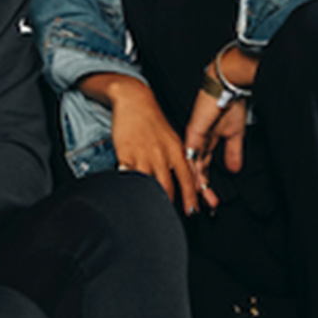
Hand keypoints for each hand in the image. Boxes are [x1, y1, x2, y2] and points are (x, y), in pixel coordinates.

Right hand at [83, 73, 205, 215]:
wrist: (135, 102)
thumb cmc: (153, 122)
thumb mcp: (173, 140)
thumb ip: (178, 161)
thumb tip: (185, 181)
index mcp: (176, 151)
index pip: (187, 179)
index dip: (190, 198)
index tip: (192, 211)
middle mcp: (162, 155)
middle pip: (167, 187)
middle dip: (168, 204)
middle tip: (168, 215)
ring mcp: (143, 155)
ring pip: (148, 184)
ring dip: (149, 198)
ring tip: (148, 208)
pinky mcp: (126, 154)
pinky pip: (128, 176)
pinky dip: (129, 186)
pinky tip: (129, 194)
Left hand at [180, 46, 256, 206]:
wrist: (227, 85)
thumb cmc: (230, 103)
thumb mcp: (235, 134)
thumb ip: (233, 152)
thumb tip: (235, 170)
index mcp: (204, 143)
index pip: (202, 170)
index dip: (205, 187)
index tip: (211, 204)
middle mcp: (196, 144)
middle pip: (194, 173)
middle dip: (199, 194)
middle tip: (202, 211)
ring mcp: (193, 140)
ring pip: (190, 169)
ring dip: (195, 188)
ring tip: (199, 204)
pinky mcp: (193, 134)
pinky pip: (191, 157)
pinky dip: (192, 172)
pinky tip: (195, 186)